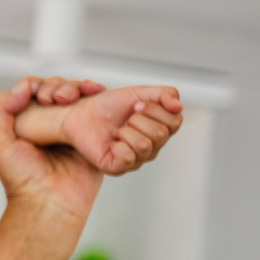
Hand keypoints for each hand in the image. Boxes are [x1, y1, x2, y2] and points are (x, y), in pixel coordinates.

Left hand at [0, 78, 102, 224]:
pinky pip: (101, 114)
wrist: (49, 203)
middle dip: (64, 85)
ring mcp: (73, 132)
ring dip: (83, 88)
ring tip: (85, 90)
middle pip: (61, 91)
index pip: (35, 91)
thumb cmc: (20, 178)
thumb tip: (24, 87)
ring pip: (81, 98)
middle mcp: (50, 125)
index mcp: (27, 124)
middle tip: (62, 97)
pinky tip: (99, 93)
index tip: (40, 89)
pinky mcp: (95, 139)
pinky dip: (101, 100)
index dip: (40, 84)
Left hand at [52, 83, 183, 174]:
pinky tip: (111, 142)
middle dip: (138, 119)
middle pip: (161, 133)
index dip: (154, 109)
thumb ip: (165, 94)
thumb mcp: (140, 92)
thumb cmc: (108, 105)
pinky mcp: (118, 168)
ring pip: (145, 145)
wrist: (80, 112)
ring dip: (126, 130)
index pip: (175, 121)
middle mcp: (152, 147)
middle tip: (124, 119)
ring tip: (116, 130)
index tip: (135, 105)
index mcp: (161, 130)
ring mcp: (136, 159)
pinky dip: (118, 145)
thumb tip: (178, 107)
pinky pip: (128, 158)